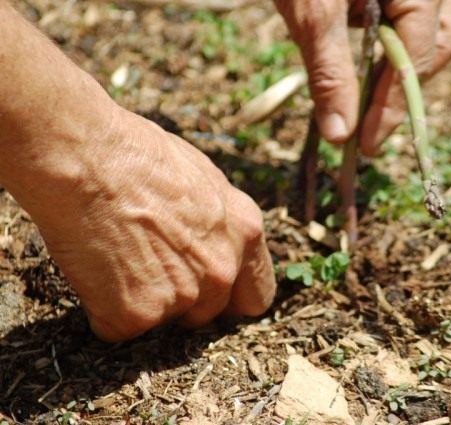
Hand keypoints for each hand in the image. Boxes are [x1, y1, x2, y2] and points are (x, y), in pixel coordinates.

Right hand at [24, 109, 276, 341]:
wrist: (85, 154)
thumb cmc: (134, 154)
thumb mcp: (201, 178)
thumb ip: (217, 222)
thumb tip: (211, 238)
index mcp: (244, 232)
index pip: (256, 296)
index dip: (230, 298)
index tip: (211, 295)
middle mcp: (222, 270)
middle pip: (206, 314)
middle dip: (179, 299)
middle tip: (144, 264)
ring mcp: (182, 295)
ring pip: (162, 322)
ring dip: (139, 302)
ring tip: (114, 256)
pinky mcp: (138, 314)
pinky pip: (118, 327)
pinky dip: (102, 310)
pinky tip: (92, 268)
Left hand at [275, 0, 450, 155]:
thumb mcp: (312, 11)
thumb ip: (330, 71)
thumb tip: (338, 134)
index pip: (417, 57)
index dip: (393, 108)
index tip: (366, 146)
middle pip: (433, 45)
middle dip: (399, 90)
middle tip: (364, 127)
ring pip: (422, 33)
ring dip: (392, 68)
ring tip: (360, 95)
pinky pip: (404, 18)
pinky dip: (382, 45)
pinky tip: (358, 54)